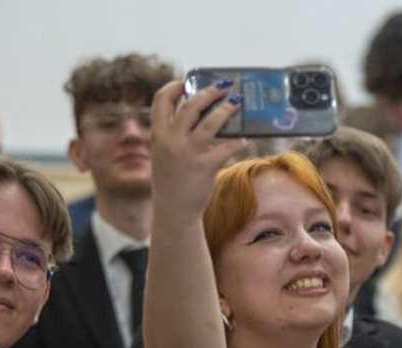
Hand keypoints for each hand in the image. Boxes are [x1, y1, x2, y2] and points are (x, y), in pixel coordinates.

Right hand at [149, 81, 246, 223]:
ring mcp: (187, 153)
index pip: (160, 101)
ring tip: (238, 103)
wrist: (173, 211)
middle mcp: (170, 141)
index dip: (173, 87)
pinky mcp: (204, 167)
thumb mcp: (163, 154)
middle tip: (224, 87)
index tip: (185, 82)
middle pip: (191, 106)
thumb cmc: (171, 181)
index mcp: (157, 135)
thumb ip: (173, 135)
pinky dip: (237, 141)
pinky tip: (243, 139)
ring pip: (211, 122)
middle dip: (209, 92)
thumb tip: (201, 114)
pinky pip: (226, 147)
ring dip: (227, 110)